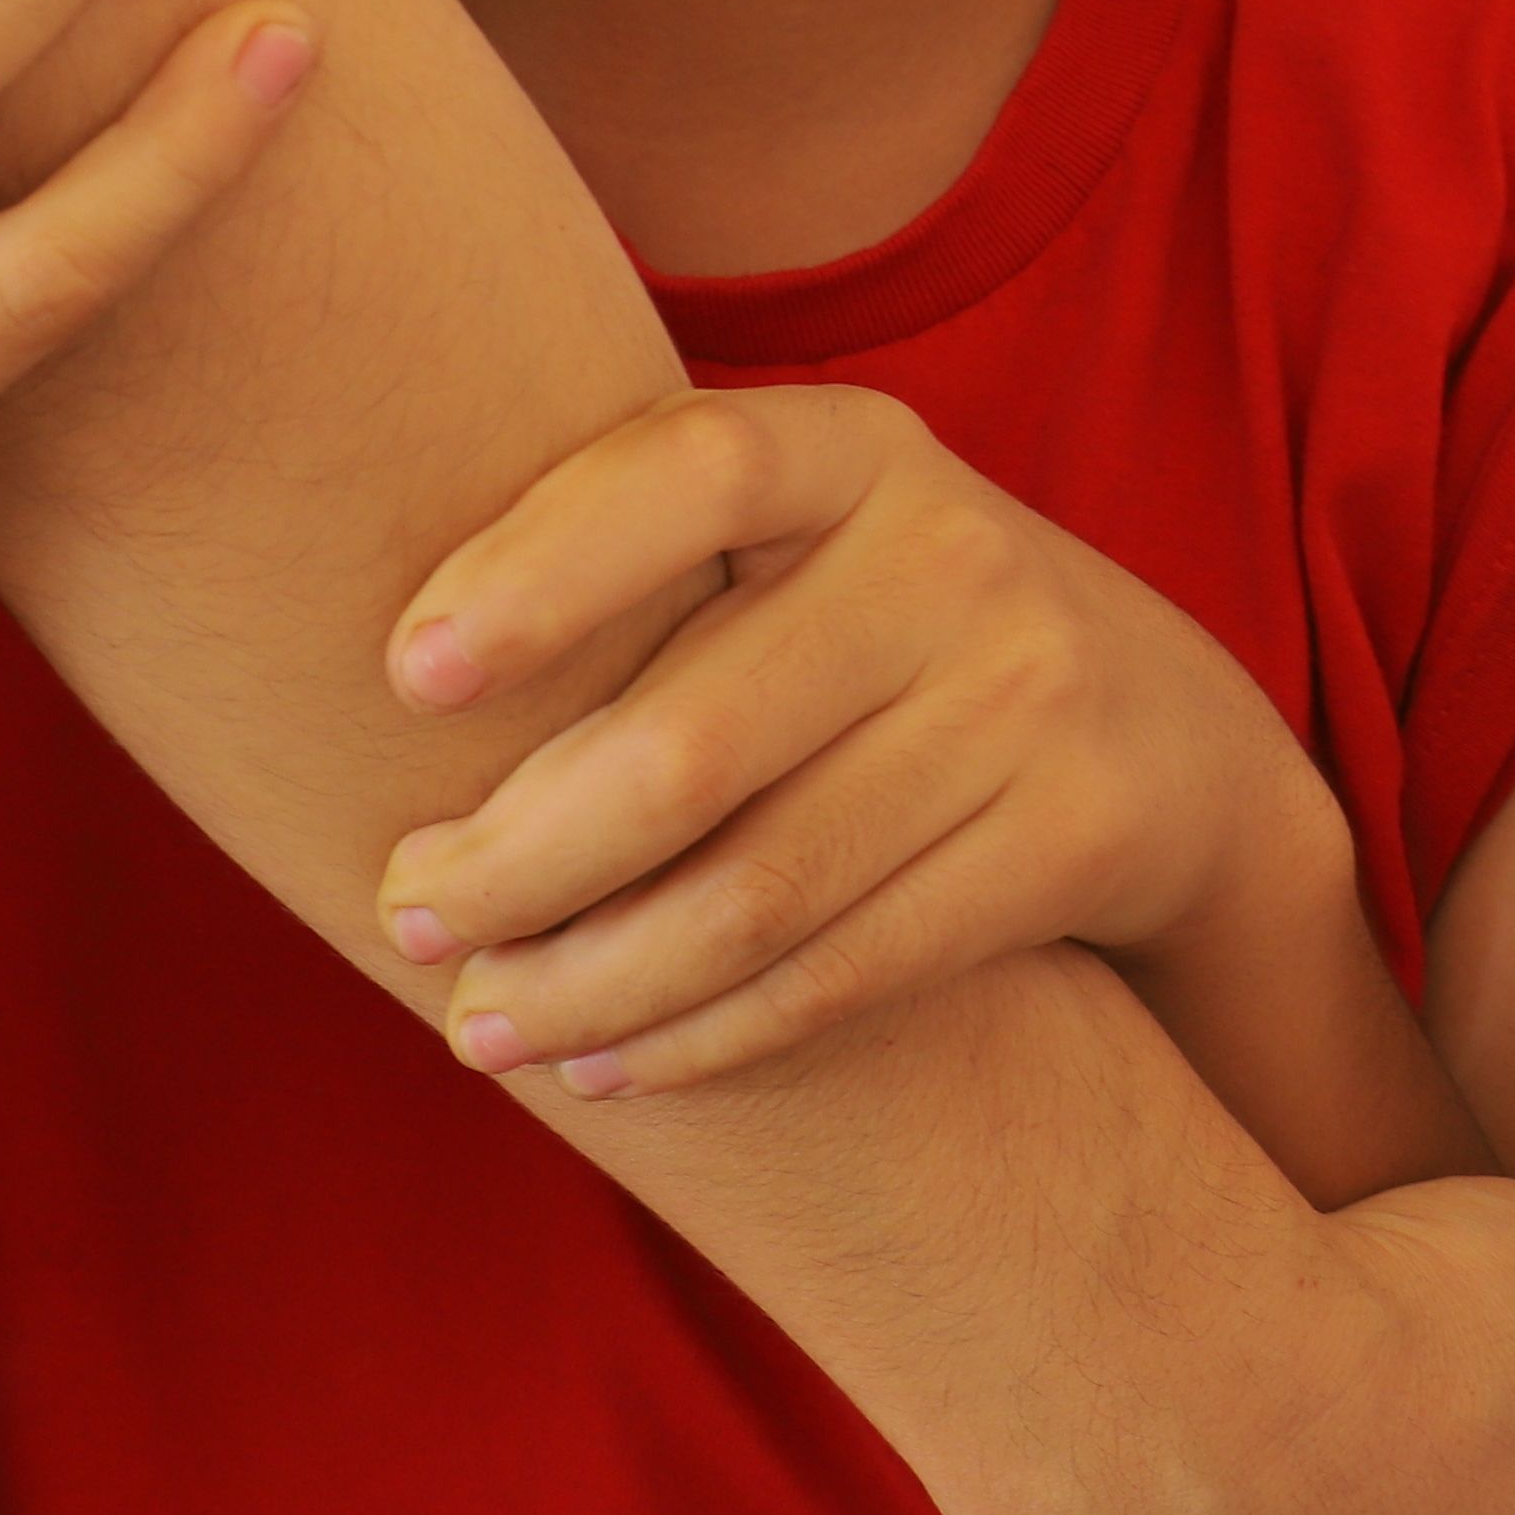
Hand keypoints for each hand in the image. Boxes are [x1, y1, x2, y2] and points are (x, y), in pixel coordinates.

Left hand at [371, 386, 1381, 1107]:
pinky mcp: (1078, 836)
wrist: (1162, 727)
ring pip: (759, 890)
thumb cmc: (879, 629)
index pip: (693, 471)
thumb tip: (352, 673)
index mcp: (859, 450)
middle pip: (691, 744)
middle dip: (514, 863)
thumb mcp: (801, 540)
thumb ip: (640, 557)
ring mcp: (1033, 696)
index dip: (542, 568)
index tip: (404, 679)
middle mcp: (958, 554)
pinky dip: (708, 1036)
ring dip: (589, 985)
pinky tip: (612, 1063)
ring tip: (479, 1025)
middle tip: (404, 921)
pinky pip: (851, 966)